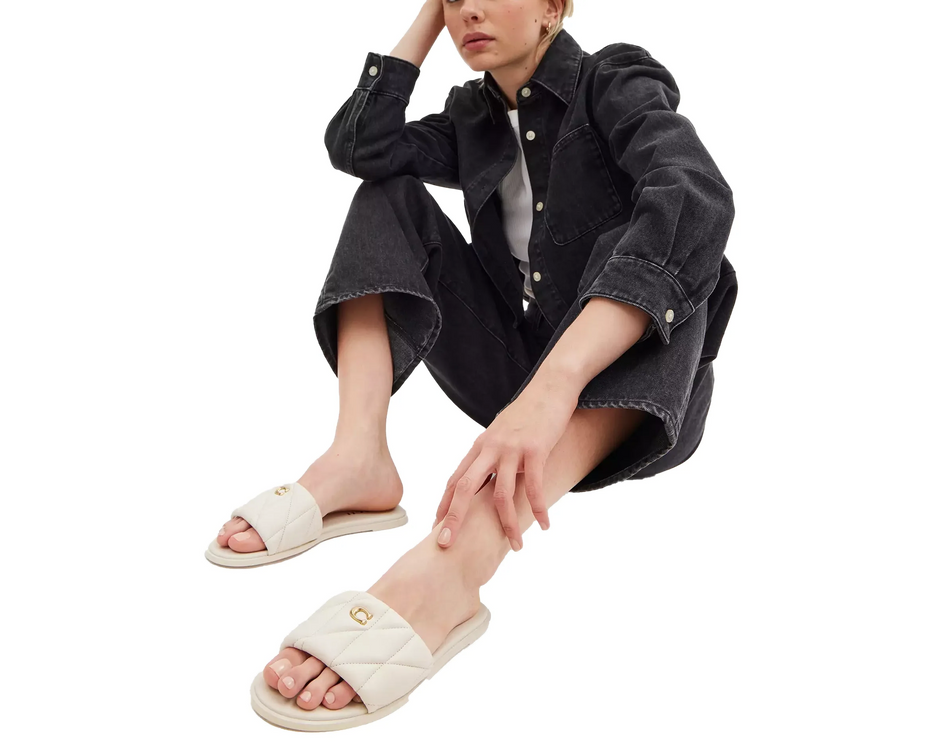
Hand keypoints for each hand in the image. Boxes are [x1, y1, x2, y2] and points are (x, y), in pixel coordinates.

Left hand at [432, 372, 579, 550]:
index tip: (435, 526)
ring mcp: (512, 449)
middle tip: (445, 543)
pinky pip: (534, 486)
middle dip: (453, 517)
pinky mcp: (535, 450)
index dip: (444, 504)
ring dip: (508, 524)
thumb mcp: (502, 433)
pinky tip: (546, 525)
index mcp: (480, 446)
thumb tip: (486, 478)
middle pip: (465, 488)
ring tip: (516, 547)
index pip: (455, 480)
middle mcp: (490, 448)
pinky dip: (539, 509)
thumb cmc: (527, 413)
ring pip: (502, 495)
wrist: (550, 387)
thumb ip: (491, 454)